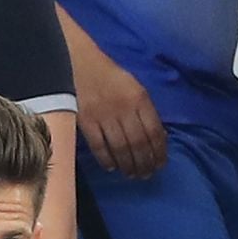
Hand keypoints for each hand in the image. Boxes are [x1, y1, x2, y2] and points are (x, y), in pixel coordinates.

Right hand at [57, 6, 166, 178]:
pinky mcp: (86, 122)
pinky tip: (112, 166)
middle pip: (138, 143)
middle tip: (145, 175)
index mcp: (139, 98)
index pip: (154, 131)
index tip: (160, 164)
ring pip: (120, 148)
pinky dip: (106, 159)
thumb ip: (144, 111)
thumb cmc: (109, 77)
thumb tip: (157, 138)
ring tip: (131, 174)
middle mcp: (124, 109)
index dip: (158, 151)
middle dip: (144, 163)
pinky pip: (99, 147)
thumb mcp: (134, 88)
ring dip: (128, 165)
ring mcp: (104, 117)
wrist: (78, 64)